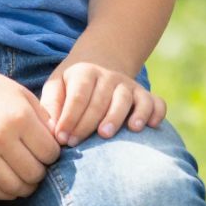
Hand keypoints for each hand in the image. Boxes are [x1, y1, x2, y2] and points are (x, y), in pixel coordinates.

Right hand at [0, 59, 60, 199]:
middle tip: (39, 164)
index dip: (54, 154)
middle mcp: (1, 137)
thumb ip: (44, 119)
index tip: (48, 148)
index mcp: (20, 117)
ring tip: (27, 176)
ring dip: (26, 186)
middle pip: (33, 173)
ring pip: (14, 187)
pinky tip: (12, 181)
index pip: (49, 152)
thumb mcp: (24, 96)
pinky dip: (7, 192)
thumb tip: (61, 142)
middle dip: (41, 172)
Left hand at [39, 59, 165, 147]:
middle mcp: (109, 77)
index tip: (61, 139)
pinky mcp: (144, 94)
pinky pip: (155, 101)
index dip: (69, 118)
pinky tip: (149, 127)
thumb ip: (50, 106)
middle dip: (88, 122)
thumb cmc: (72, 84)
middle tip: (76, 143)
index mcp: (85, 73)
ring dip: (118, 116)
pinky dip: (155, 113)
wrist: (101, 61)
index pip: (79, 95)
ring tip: (107, 134)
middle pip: (101, 99)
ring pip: (127, 99)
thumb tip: (49, 130)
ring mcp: (129, 85)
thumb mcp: (56, 86)